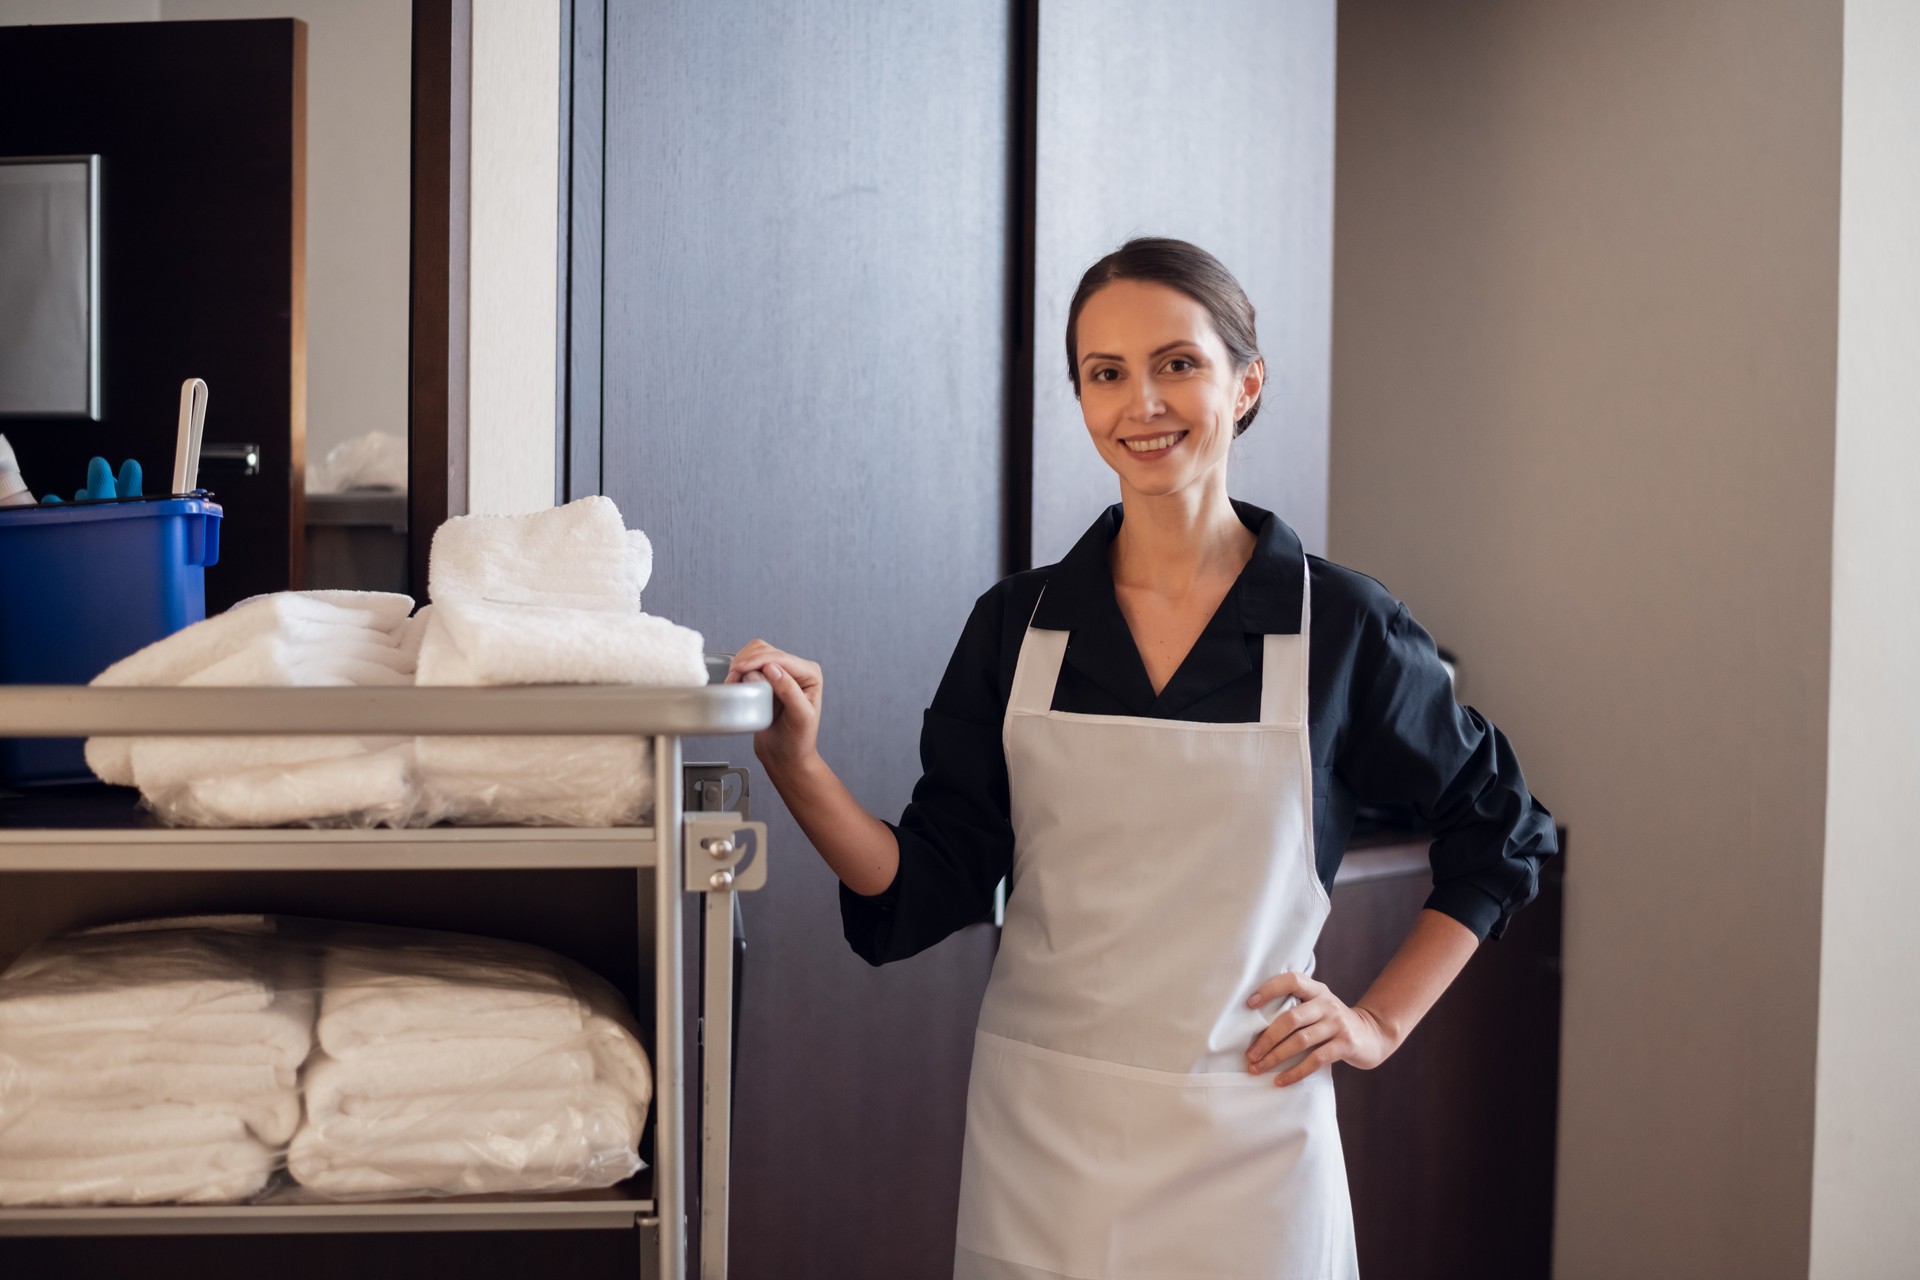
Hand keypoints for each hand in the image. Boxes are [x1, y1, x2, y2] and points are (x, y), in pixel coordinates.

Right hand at [725, 639, 822, 774]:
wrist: (786, 757)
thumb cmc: (797, 741)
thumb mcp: (799, 717)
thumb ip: (789, 691)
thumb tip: (772, 668)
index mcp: (810, 674)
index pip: (781, 658)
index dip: (758, 660)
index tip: (739, 669)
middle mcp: (796, 670)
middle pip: (766, 650)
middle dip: (746, 661)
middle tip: (733, 679)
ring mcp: (780, 674)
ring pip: (755, 653)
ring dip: (740, 663)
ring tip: (733, 681)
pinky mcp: (765, 680)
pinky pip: (749, 665)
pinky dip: (738, 669)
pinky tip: (735, 681)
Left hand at [1244, 972, 1396, 1086]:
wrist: (1372, 1034)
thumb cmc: (1333, 1022)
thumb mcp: (1318, 1006)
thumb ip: (1296, 1006)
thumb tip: (1254, 1023)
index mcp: (1316, 990)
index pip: (1292, 980)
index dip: (1270, 989)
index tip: (1249, 1003)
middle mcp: (1326, 1004)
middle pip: (1291, 1018)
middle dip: (1266, 1038)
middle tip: (1250, 1054)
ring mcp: (1337, 1024)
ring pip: (1300, 1041)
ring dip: (1275, 1057)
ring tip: (1257, 1068)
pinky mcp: (1345, 1045)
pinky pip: (1315, 1060)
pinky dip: (1295, 1072)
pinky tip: (1280, 1080)